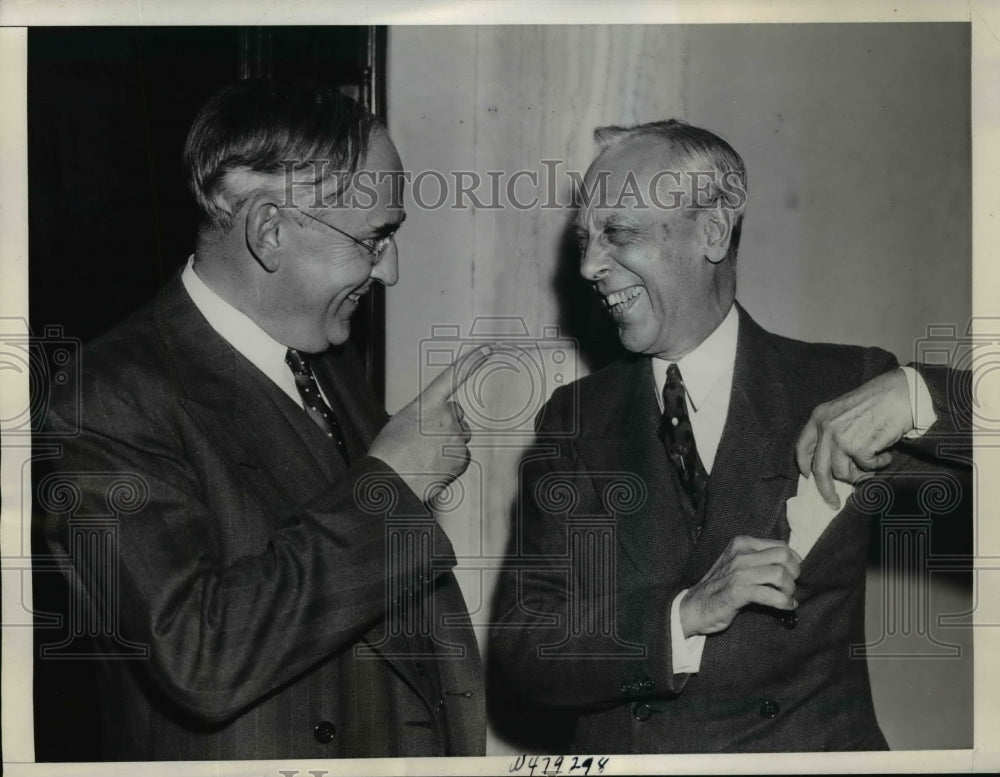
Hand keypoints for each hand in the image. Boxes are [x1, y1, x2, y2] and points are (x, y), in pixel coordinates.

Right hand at [368, 345, 491, 504]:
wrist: (391, 481)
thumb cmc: (389, 452)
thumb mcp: (402, 421)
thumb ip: (424, 415)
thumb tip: (436, 423)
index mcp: (427, 404)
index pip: (453, 376)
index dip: (471, 361)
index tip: (487, 349)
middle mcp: (446, 417)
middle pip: (456, 415)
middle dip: (447, 424)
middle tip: (425, 440)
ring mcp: (457, 437)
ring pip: (460, 436)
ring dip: (448, 443)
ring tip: (425, 456)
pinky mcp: (463, 457)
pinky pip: (462, 456)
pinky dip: (451, 461)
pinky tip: (434, 466)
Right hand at [679, 536, 800, 636]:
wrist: (694, 606)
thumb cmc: (719, 587)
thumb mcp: (737, 564)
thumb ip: (758, 560)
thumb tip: (791, 564)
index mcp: (741, 544)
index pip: (781, 546)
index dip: (794, 561)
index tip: (794, 574)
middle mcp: (740, 554)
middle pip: (784, 556)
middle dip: (794, 573)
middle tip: (790, 587)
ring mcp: (738, 572)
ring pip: (780, 574)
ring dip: (789, 590)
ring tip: (787, 598)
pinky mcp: (737, 592)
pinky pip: (771, 594)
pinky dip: (784, 602)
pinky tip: (786, 606)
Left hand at [796, 368, 912, 508]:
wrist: (899, 394)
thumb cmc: (876, 402)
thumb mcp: (843, 411)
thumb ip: (832, 432)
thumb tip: (829, 463)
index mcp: (819, 417)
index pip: (802, 447)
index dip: (805, 465)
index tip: (808, 477)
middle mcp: (826, 428)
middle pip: (819, 469)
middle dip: (825, 489)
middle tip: (832, 502)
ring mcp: (841, 439)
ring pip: (843, 473)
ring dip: (860, 474)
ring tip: (873, 461)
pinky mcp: (859, 448)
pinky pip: (866, 468)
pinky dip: (878, 465)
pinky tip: (885, 453)